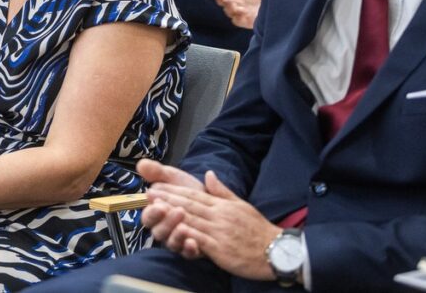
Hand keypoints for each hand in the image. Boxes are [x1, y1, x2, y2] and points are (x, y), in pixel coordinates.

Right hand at [137, 160, 205, 254]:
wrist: (213, 200)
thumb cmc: (188, 189)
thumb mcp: (173, 177)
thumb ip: (157, 171)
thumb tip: (141, 164)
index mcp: (156, 214)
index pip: (148, 217)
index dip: (152, 212)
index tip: (158, 203)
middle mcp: (164, 229)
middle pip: (158, 232)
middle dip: (166, 223)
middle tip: (178, 211)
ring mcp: (177, 241)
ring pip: (171, 244)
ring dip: (176, 236)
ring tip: (184, 227)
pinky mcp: (192, 249)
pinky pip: (187, 254)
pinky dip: (189, 250)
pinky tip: (194, 243)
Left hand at [144, 171, 279, 280]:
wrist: (277, 251)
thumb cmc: (257, 229)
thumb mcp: (241, 204)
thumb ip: (222, 190)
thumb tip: (208, 174)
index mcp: (222, 205)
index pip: (193, 194)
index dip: (173, 190)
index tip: (157, 185)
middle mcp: (219, 216)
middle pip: (188, 205)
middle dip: (166, 198)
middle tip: (148, 193)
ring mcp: (219, 232)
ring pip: (191, 220)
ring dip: (171, 213)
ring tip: (154, 208)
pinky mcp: (221, 249)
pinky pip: (201, 240)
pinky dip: (187, 234)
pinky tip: (174, 229)